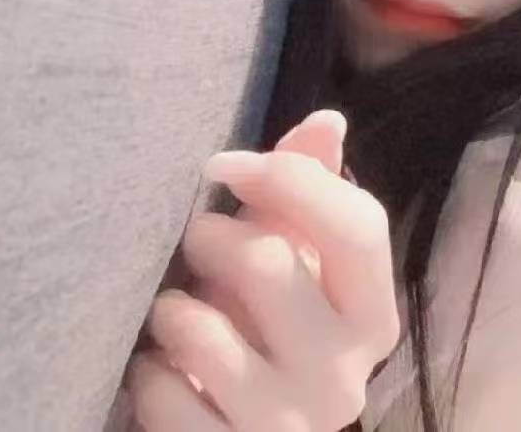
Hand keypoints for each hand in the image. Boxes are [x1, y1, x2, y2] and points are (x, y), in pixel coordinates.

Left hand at [126, 111, 400, 430]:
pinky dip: (148, 374)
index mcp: (373, 312)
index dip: (287, 178)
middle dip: (213, 237)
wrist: (259, 428)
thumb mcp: (299, 253)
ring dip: (171, 309)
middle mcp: (347, 373)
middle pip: (270, 264)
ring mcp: (291, 425)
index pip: (357, 225)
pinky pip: (165, 400)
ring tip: (172, 308)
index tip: (221, 165)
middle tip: (194, 237)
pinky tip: (159, 368)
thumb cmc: (276, 322)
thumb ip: (312, 184)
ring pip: (205, 335)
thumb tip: (328, 120)